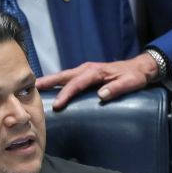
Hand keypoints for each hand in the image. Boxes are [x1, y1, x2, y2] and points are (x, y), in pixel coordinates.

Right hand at [37, 53, 158, 109]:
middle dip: (48, 82)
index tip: (57, 105)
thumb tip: (101, 95)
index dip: (66, 94)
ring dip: (50, 82)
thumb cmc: (134, 76)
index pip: (77, 84)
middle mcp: (87, 69)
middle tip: (32, 88)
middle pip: (64, 76)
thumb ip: (117, 89)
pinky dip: (57, 83)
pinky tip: (50, 89)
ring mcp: (85, 70)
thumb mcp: (130, 83)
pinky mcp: (86, 74)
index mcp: (96, 71)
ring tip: (34, 88)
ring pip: (64, 76)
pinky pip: (68, 79)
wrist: (139, 67)